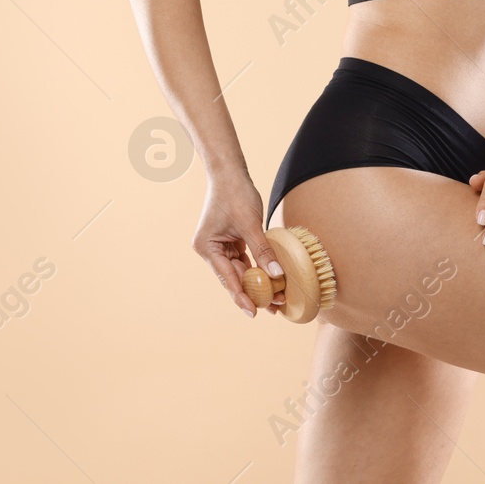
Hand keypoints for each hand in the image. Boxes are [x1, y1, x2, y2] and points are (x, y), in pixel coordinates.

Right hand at [193, 173, 286, 317]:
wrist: (229, 173)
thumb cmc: (235, 193)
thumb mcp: (250, 223)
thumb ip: (262, 250)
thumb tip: (277, 274)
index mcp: (206, 248)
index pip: (227, 278)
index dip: (242, 296)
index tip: (254, 312)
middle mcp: (210, 250)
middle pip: (234, 278)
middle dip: (253, 292)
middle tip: (273, 308)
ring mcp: (220, 247)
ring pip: (241, 272)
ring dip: (258, 283)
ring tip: (276, 298)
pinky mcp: (230, 243)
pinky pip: (244, 261)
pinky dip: (257, 269)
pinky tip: (271, 280)